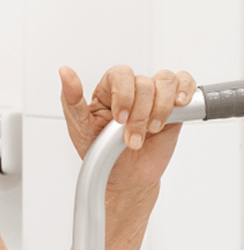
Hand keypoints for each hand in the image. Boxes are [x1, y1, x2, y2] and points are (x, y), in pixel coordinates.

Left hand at [59, 65, 195, 190]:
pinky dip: (185, 91)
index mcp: (109, 90)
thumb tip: (64, 72)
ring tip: (151, 130)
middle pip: (144, 83)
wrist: (124, 177)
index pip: (120, 74)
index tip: (120, 118)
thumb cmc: (101, 152)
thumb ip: (71, 98)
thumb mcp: (79, 126)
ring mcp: (155, 98)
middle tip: (131, 137)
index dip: (124, 94)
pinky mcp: (175, 109)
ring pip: (166, 82)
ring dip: (161, 109)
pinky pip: (185, 84)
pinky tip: (179, 105)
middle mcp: (132, 90)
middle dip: (140, 113)